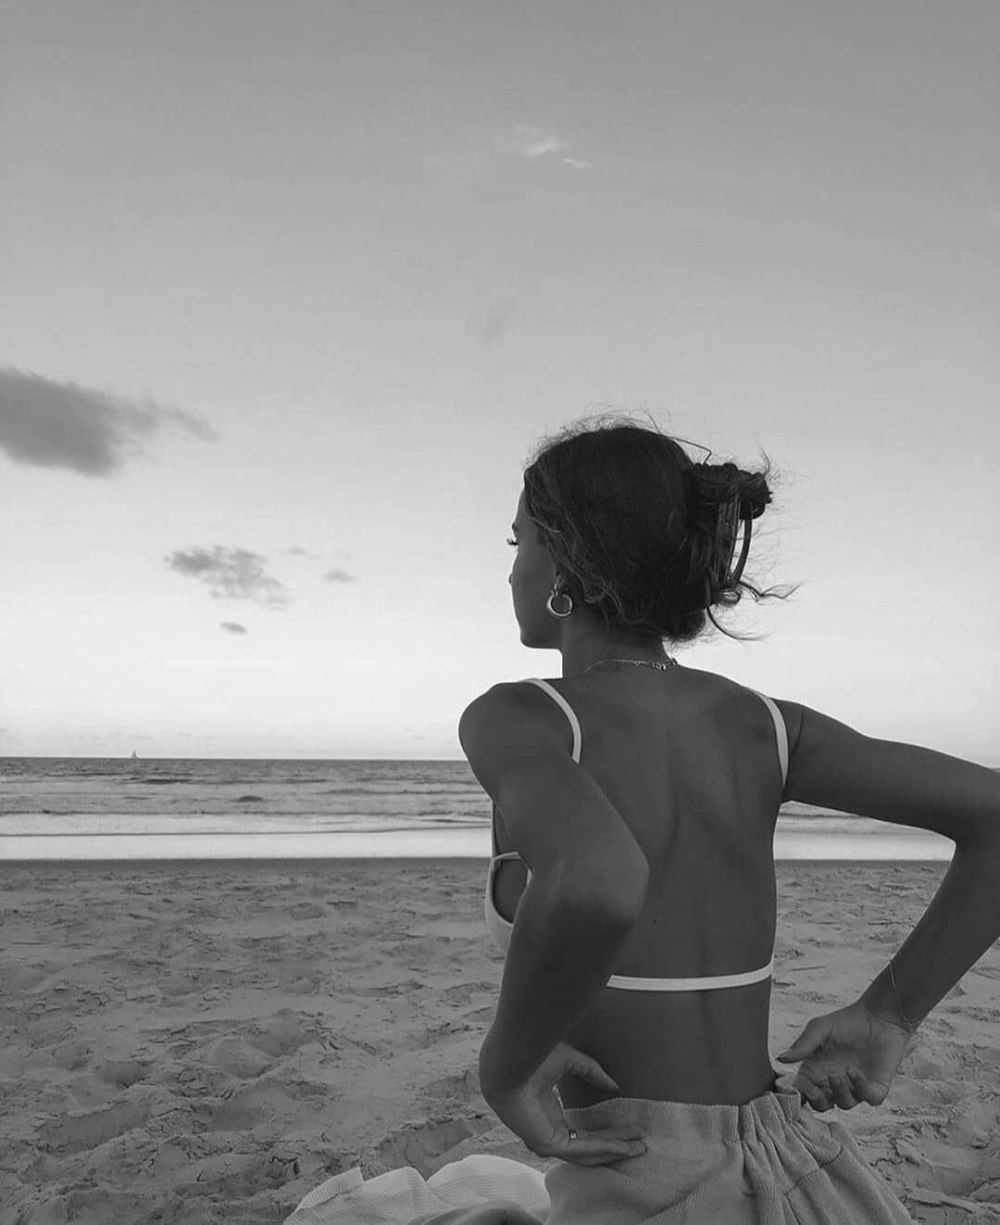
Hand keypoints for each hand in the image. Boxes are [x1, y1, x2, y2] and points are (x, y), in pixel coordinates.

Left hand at [479, 1041, 646, 1166]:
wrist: (509, 1061)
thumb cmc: (532, 1056)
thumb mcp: (570, 1062)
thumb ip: (591, 1073)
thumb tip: (614, 1086)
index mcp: (548, 1113)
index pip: (581, 1132)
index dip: (607, 1132)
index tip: (629, 1128)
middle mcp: (547, 1130)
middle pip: (588, 1146)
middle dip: (616, 1144)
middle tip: (640, 1143)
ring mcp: (546, 1141)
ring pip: (587, 1153)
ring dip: (614, 1150)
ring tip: (637, 1148)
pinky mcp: (546, 1145)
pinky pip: (580, 1151)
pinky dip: (604, 1149)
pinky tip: (623, 1146)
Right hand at [776, 1000, 912, 1112]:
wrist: (878, 1016)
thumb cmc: (846, 1021)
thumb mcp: (819, 1029)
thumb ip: (802, 1045)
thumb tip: (781, 1059)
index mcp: (818, 1070)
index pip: (804, 1091)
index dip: (799, 1095)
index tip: (796, 1090)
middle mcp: (836, 1082)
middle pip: (822, 1105)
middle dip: (818, 1102)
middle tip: (817, 1091)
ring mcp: (856, 1087)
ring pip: (845, 1104)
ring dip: (839, 1093)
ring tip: (837, 1074)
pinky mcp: (876, 1087)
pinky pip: (869, 1098)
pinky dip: (861, 1089)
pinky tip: (854, 1072)